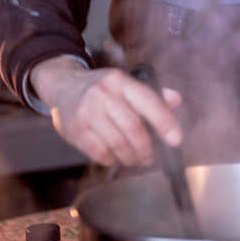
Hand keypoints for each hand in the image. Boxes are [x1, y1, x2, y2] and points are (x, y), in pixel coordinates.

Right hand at [31, 57, 182, 166]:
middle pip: (133, 128)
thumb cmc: (102, 89)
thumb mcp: (125, 84)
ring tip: (135, 159)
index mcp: (120, 81)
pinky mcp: (75, 130)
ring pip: (117, 143)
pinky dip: (112, 159)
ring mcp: (87, 112)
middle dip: (146, 148)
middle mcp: (103, 94)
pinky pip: (100, 152)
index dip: (165, 122)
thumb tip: (176, 99)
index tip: (176, 140)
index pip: (148, 101)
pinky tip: (115, 157)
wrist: (63, 87)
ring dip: (130, 157)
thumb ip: (151, 94)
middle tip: (150, 158)